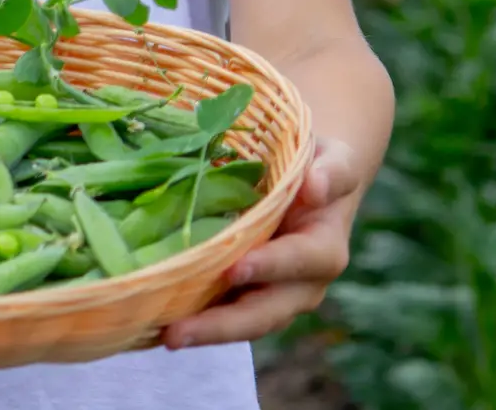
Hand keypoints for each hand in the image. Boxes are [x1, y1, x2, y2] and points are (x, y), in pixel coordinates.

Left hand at [161, 136, 361, 350]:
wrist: (313, 188)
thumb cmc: (319, 169)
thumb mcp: (334, 160)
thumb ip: (332, 172)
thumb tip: (314, 188)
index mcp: (324, 250)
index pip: (299, 261)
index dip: (270, 266)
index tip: (234, 269)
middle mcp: (303, 285)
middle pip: (266, 313)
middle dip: (223, 325)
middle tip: (178, 331)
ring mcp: (276, 300)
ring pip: (243, 325)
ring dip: (206, 332)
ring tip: (166, 336)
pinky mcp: (250, 302)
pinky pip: (226, 317)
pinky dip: (198, 323)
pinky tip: (161, 326)